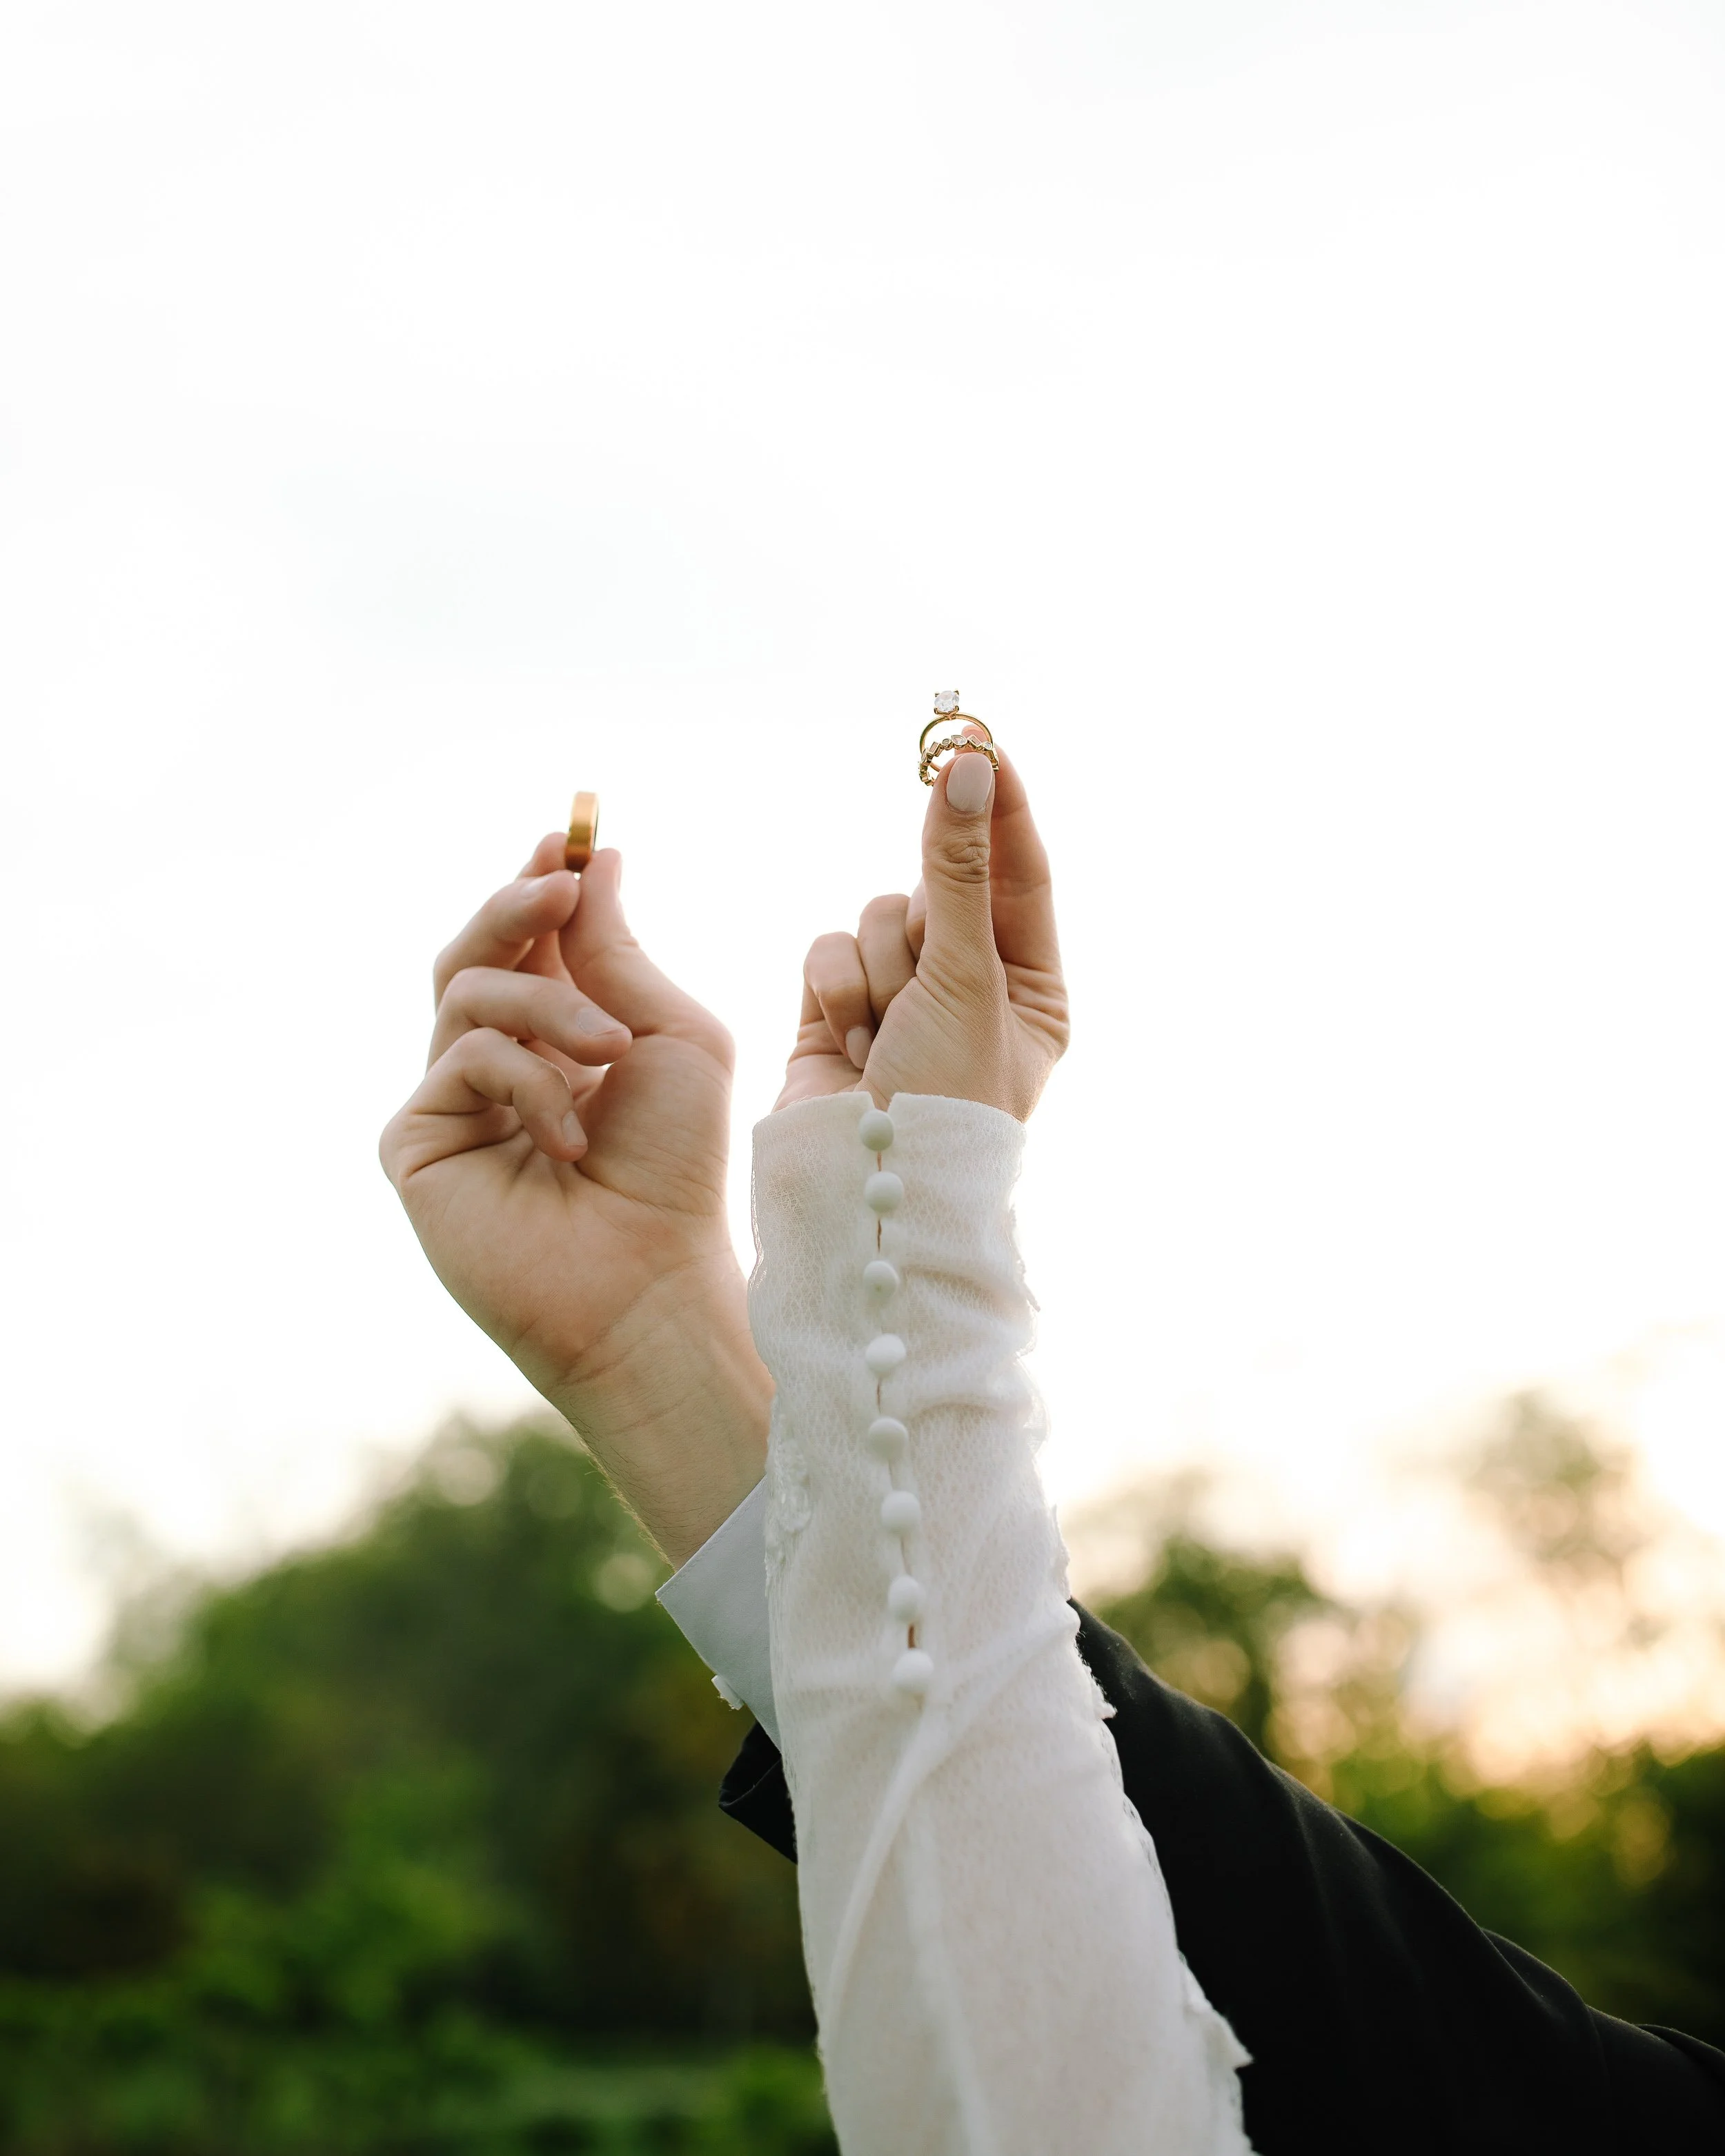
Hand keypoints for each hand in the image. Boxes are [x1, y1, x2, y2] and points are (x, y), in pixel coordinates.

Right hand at [380, 834, 769, 1564]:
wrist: (649, 1279)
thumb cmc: (675, 1167)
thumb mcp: (667, 1037)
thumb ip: (616, 951)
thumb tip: (590, 859)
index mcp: (558, 1034)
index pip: (529, 939)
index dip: (541, 883)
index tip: (567, 835)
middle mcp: (497, 1063)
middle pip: (475, 951)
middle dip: (518, 906)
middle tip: (558, 884)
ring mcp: (451, 1102)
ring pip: (467, 993)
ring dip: (548, 1005)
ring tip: (611, 1050)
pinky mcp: (416, 1142)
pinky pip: (458, 1061)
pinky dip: (525, 1080)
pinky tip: (572, 1135)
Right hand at [778, 744, 1068, 1118]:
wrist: (865, 1191)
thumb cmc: (944, 1098)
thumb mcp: (966, 977)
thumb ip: (957, 869)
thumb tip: (969, 764)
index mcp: (1030, 989)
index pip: (1019, 874)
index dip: (998, 806)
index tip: (977, 738)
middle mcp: (968, 989)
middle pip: (933, 889)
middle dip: (921, 928)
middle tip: (925, 965)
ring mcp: (899, 999)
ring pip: (873, 916)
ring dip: (877, 972)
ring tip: (888, 1038)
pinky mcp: (835, 1011)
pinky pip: (826, 951)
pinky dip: (834, 990)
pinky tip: (850, 1045)